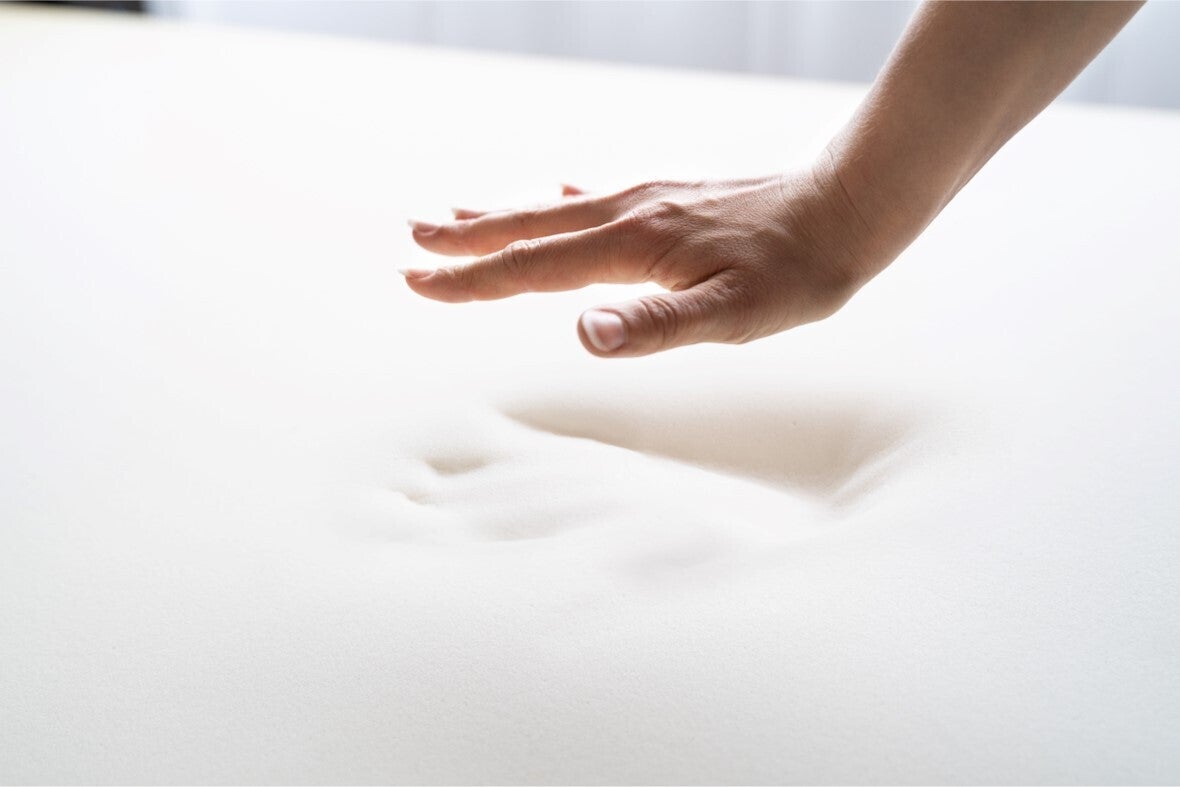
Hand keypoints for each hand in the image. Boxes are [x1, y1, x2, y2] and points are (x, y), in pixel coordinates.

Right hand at [402, 165, 882, 357]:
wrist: (848, 207)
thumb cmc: (796, 271)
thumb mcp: (732, 314)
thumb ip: (653, 326)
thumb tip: (583, 334)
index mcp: (633, 247)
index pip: (534, 268)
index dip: (473, 280)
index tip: (418, 281)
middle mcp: (630, 213)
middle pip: (531, 227)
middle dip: (469, 240)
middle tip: (414, 240)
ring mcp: (649, 200)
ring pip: (558, 208)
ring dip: (504, 215)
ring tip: (459, 213)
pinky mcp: (672, 198)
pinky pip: (598, 199)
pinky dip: (564, 201)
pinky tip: (562, 191)